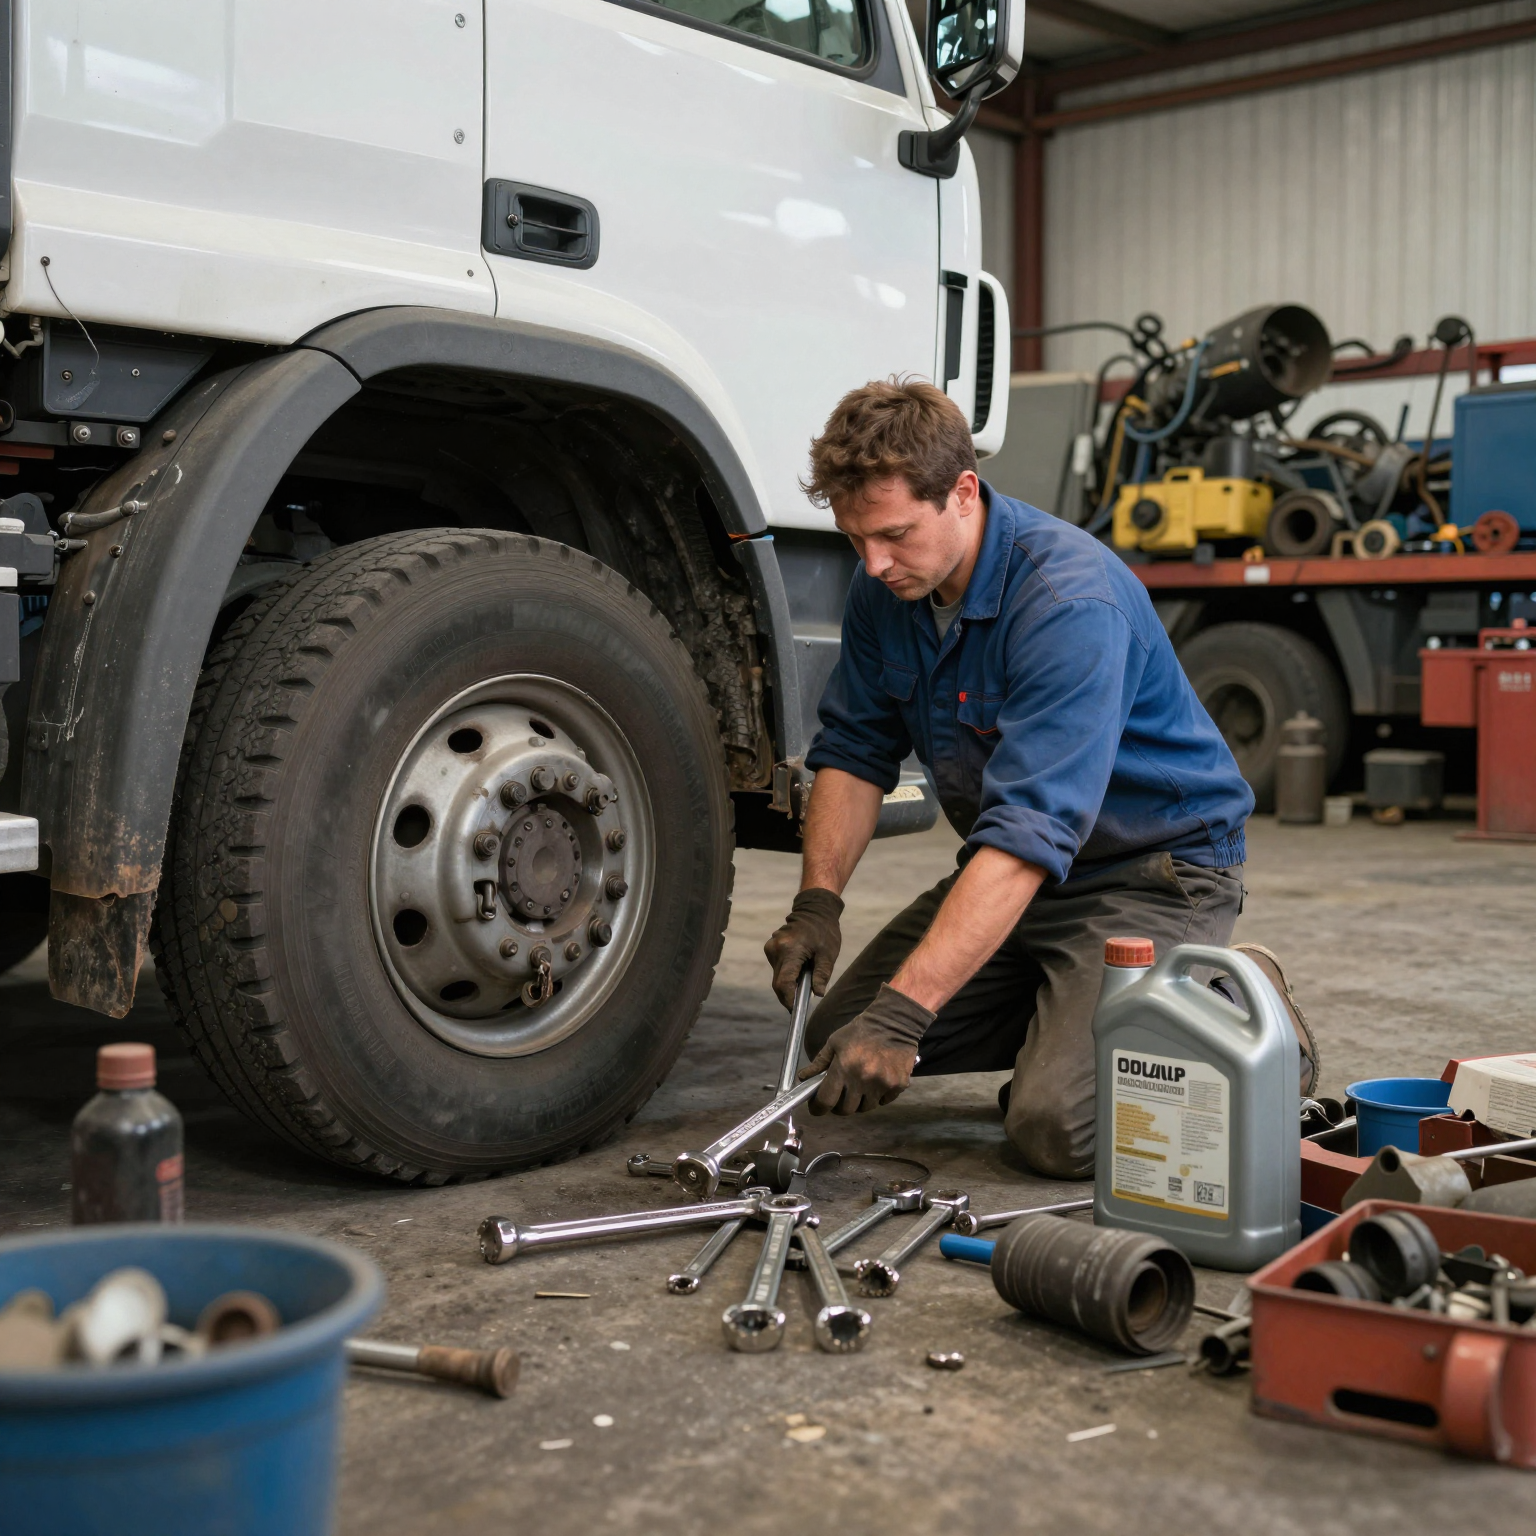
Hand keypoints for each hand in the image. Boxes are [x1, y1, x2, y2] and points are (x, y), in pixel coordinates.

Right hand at [764, 887, 843, 1008]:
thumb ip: (822, 975)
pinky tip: (799, 972)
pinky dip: (787, 975)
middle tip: (801, 1004)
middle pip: (778, 982)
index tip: (795, 1011)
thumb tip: (818, 994)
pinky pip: (777, 968)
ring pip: (777, 976)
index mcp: (790, 950)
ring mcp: (770, 948)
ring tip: (805, 982)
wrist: (814, 909)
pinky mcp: (770, 948)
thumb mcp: (828, 954)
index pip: (784, 983)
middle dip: (789, 995)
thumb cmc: (824, 931)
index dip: (788, 1000)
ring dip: (788, 984)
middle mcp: (775, 949)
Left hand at [798, 984, 933, 1114]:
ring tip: (857, 1088)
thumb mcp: (835, 1042)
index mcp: (844, 1067)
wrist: (895, 1022)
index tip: (816, 1107)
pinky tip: (875, 1083)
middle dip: (838, 1106)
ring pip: (865, 1108)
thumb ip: (819, 1062)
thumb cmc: (861, 1030)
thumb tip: (803, 1078)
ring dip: (858, 1102)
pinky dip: (876, 1097)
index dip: (818, 1107)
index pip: (826, 1100)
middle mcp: (863, 1079)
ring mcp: (882, 1084)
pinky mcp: (898, 1086)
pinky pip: (883, 1101)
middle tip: (838, 1097)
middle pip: (846, 1109)